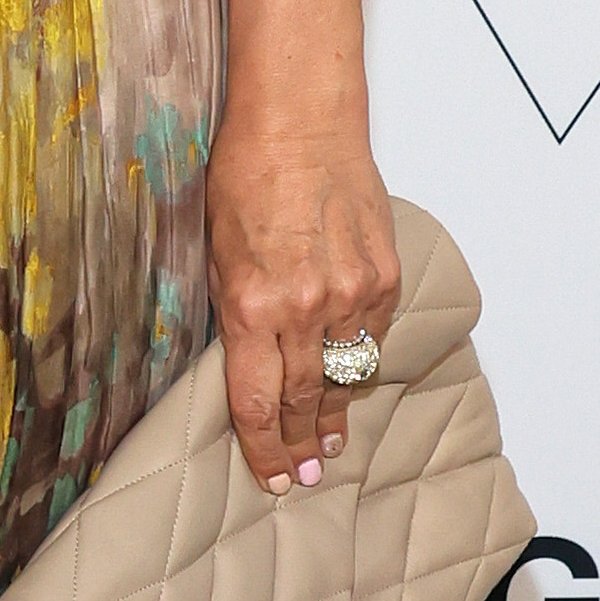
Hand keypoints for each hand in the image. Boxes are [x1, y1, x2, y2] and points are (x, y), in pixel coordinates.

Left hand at [206, 113, 400, 498]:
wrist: (301, 123)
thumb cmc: (245, 175)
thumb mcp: (215, 253)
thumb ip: (235, 315)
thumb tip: (245, 366)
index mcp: (253, 305)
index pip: (258, 403)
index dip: (265, 449)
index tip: (273, 478)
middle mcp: (306, 307)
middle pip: (303, 397)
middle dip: (301, 442)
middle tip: (305, 474)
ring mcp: (352, 293)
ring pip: (346, 373)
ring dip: (335, 411)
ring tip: (330, 444)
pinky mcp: (384, 275)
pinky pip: (373, 334)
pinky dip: (361, 359)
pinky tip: (354, 379)